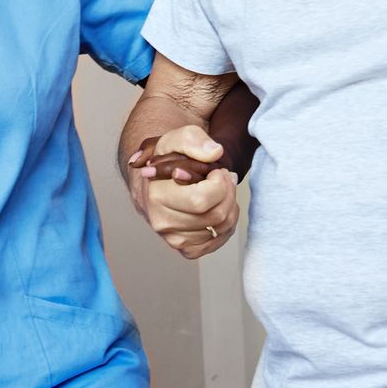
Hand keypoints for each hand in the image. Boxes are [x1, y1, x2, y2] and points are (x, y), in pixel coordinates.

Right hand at [128, 126, 237, 258]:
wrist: (158, 180)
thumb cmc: (169, 159)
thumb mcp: (177, 138)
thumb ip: (193, 140)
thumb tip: (214, 153)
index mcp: (157, 196)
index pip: (201, 200)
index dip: (219, 183)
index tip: (216, 171)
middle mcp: (162, 222)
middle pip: (216, 216)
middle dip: (228, 193)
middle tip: (223, 179)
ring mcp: (174, 239)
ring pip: (221, 228)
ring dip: (229, 206)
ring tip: (219, 191)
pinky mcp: (186, 248)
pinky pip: (218, 241)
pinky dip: (226, 224)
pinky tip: (217, 207)